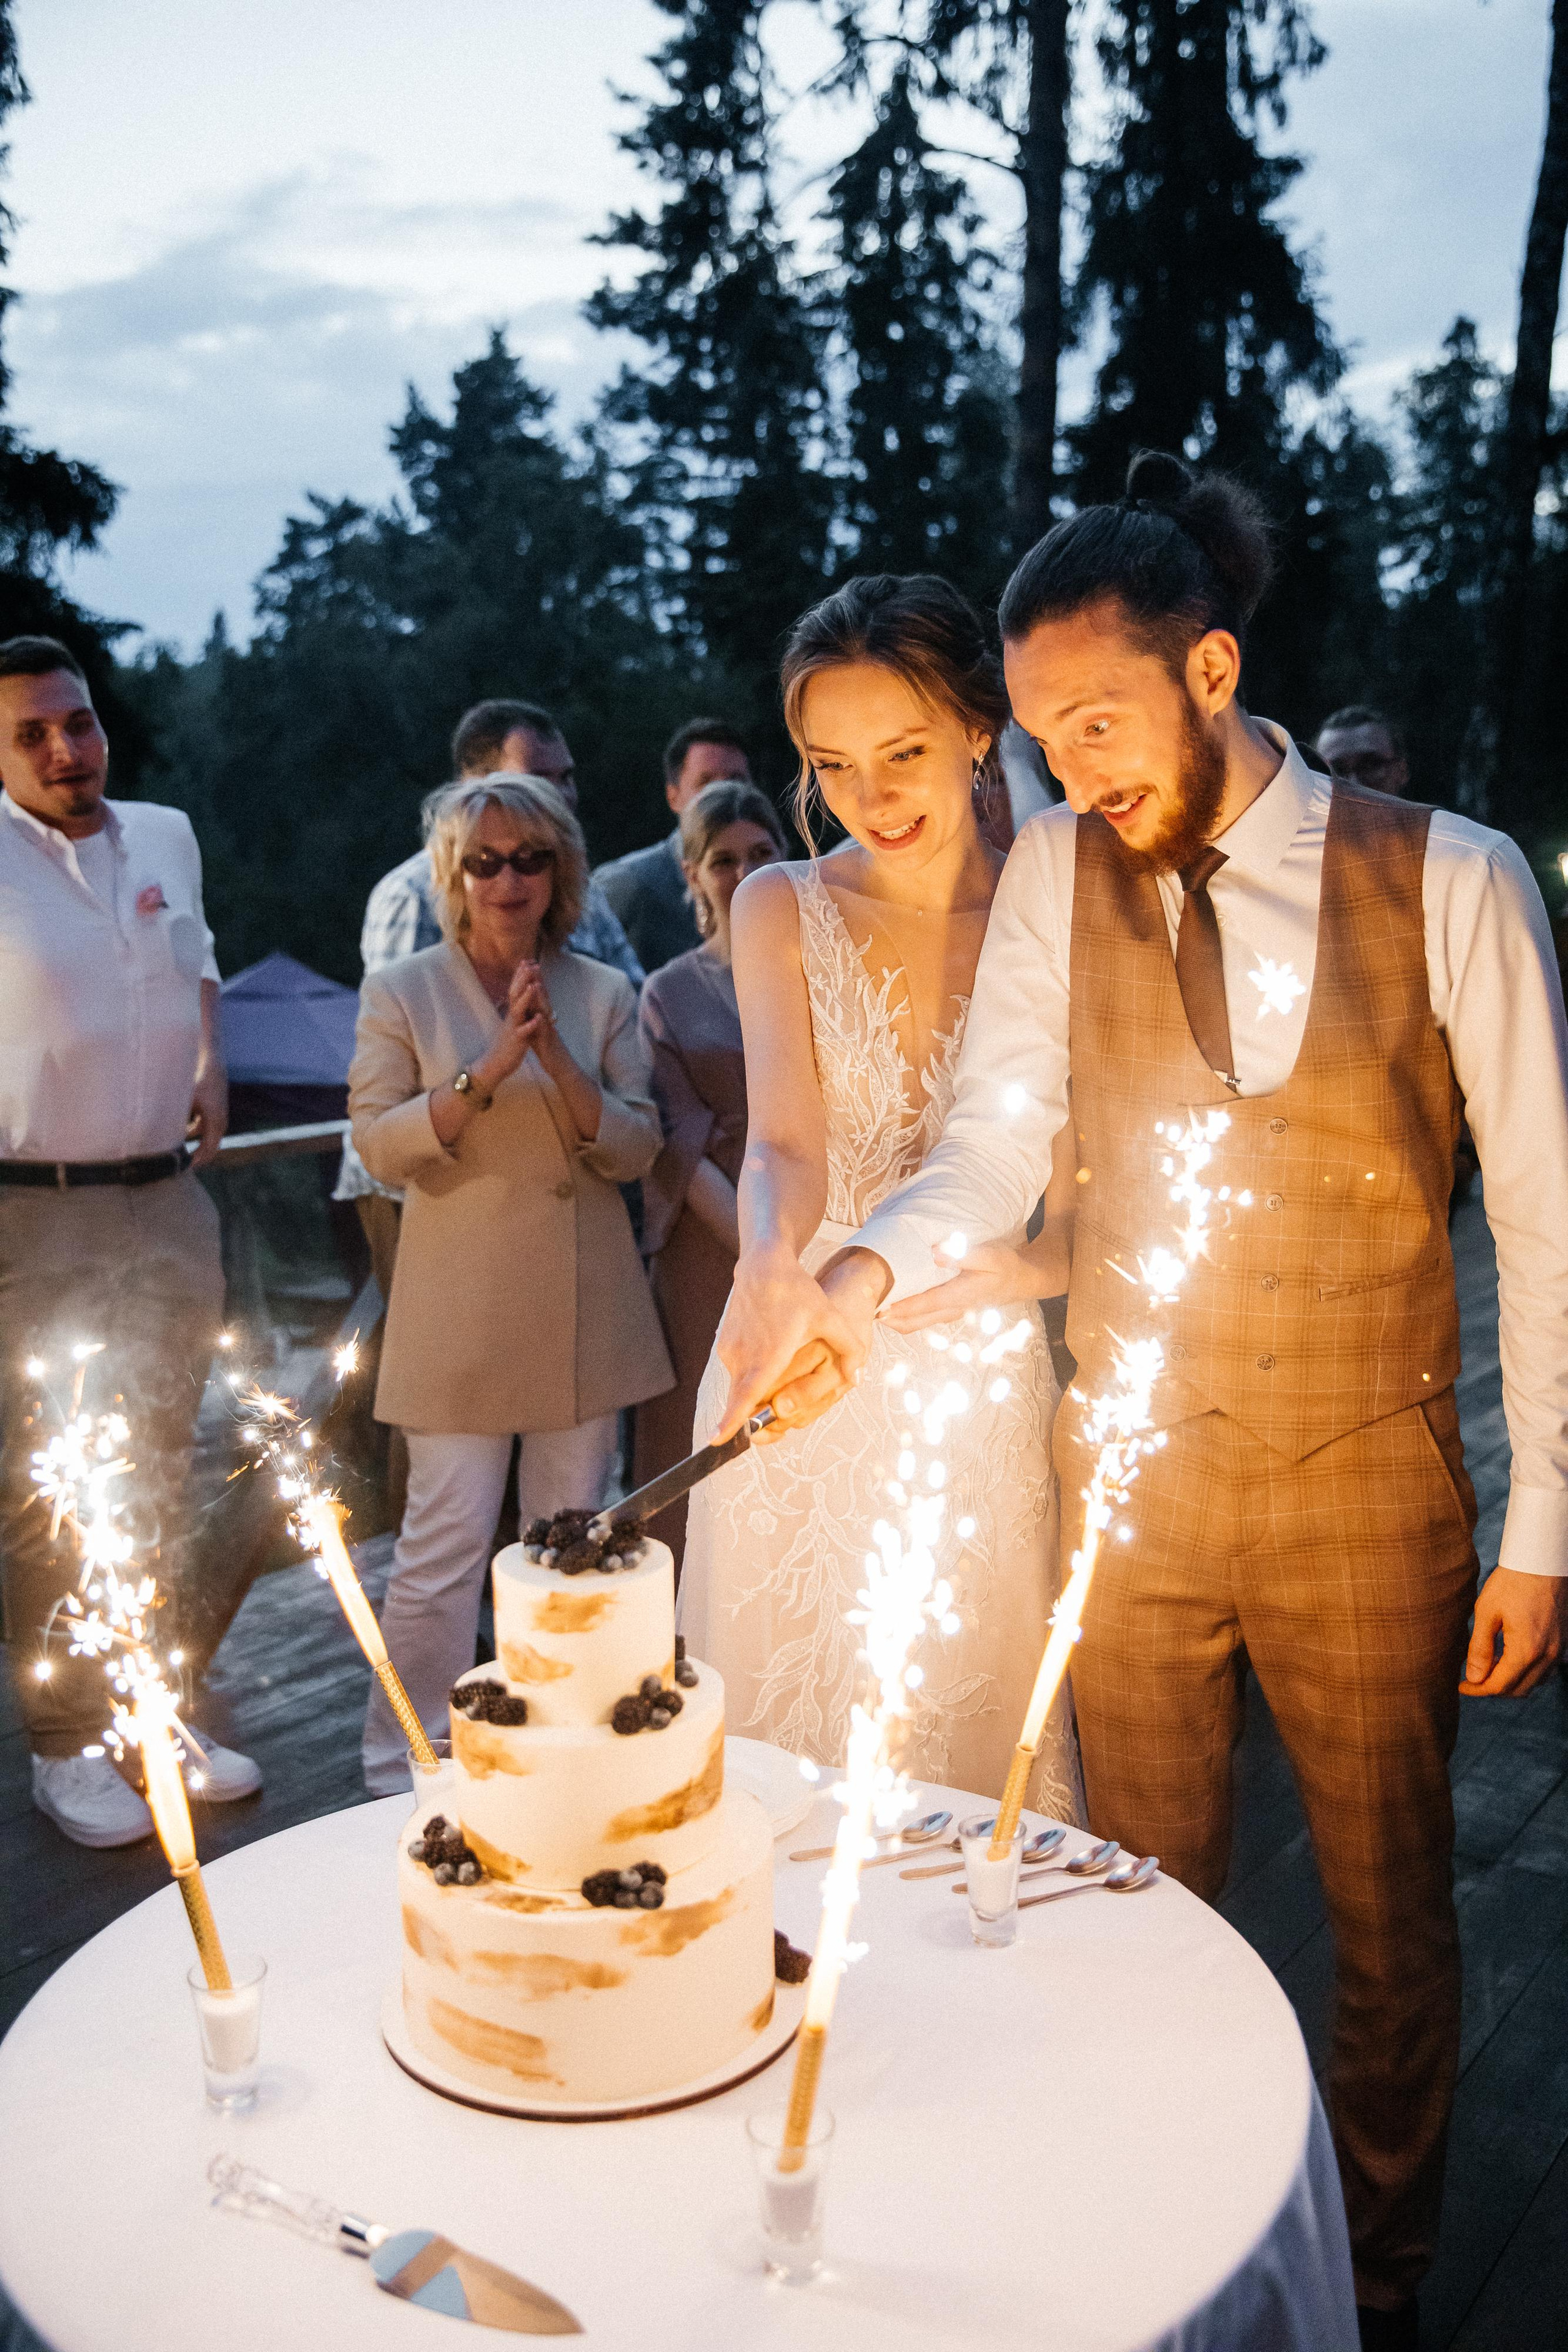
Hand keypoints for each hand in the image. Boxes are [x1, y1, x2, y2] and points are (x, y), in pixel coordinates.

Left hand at [186, 1062, 227, 1166]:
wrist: (211, 1065)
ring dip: (195, 1147)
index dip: (196, 1161)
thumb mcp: (184, 1102)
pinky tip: (180, 1136)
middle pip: (209, 1149)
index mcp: (215, 1122)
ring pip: (206, 1140)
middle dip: (196, 1158)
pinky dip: (194, 1135)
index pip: (208, 1150)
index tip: (183, 1167)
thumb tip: (163, 1137)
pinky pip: (205, 1130)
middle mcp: (220, 1123)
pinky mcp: (215, 1113)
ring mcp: (219, 1119)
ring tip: (178, 1153)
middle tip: (179, 1166)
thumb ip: (177, 1120)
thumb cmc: (197, 1082)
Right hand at [475, 961, 548, 1091]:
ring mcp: (513, 1028)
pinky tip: (538, 1019)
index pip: (516, 989)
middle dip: (523, 979)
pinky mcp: (516, 1041)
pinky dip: (530, 1025)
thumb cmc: (507, 1043)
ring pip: (519, 1011)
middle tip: (530, 964)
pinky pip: (523, 1032)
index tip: (527, 960)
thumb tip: (517, 997)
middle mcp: (512, 1017)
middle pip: (515, 994)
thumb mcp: (512, 1023)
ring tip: (534, 985)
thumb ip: (516, 1010)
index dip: (521, 975)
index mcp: (512, 1012)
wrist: (495, 1063)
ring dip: (526, 998)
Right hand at [714, 1245, 877, 1440]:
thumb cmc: (797, 1292)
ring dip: (758, 1389)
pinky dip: (753, 1373)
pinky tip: (772, 1351)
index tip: (716, 1441)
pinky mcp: (724, 1345)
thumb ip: (849, 1349)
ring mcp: (729, 1350)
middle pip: (746, 1399)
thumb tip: (857, 1378)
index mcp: (768, 1355)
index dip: (731, 1420)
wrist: (763, 1265)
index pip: (744, 1395)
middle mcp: (743, 1356)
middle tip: (776, 1418)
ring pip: (743, 1384)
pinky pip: (739, 1371)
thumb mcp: (829, 1317)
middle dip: (757, 1415)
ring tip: (781, 1364)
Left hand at [882, 1235, 1056, 1334]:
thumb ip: (963, 1254)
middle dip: (887, 1318)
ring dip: (893, 1318)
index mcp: (959, 1296)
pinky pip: (921, 1318)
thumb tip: (935, 1253)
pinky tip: (891, 1302)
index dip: (898, 1307)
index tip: (876, 1306)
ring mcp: (949, 1312)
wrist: (1020, 1280)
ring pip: (915, 1323)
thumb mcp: (990, 1255)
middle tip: (862, 1309)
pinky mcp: (948, 1310)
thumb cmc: (1004, 1265)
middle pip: (912, 1322)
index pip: (922, 1305)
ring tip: (870, 1306)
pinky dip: (904, 1315)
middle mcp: (951, 1309)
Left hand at [1460, 1565, 1567, 1695]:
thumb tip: (1473, 1677)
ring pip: (1534, 1683)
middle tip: (1472, 1677)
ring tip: (1488, 1667)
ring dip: (1511, 1682)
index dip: (1478, 1690)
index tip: (1461, 1685)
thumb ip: (1479, 1648)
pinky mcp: (1563, 1643)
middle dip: (1493, 1689)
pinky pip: (1545, 1670)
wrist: (1543, 1561)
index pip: (1500, 1685)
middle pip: (1518, 1690)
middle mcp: (1548, 1656)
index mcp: (1526, 1650)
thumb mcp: (1486, 1612)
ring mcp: (1559, 1650)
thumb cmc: (1511, 1582)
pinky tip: (1509, 1658)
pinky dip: (1526, 1672)